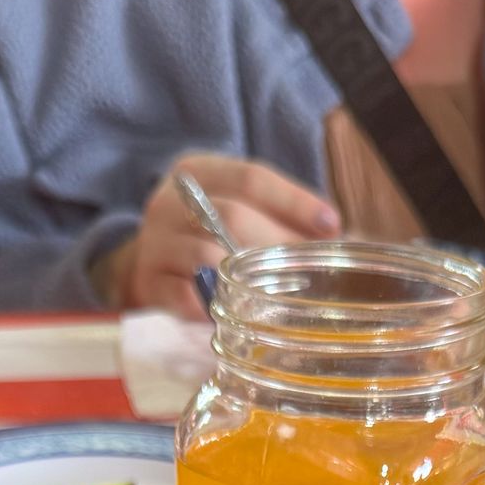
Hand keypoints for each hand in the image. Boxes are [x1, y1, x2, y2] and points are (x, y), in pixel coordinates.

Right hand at [102, 153, 339, 318]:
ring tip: (278, 294)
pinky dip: (216, 308)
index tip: (332, 225)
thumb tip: (335, 233)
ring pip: (208, 258)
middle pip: (231, 216)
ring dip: (248, 279)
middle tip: (308, 268)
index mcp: (197, 170)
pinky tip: (238, 314)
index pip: (251, 178)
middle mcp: (170, 202)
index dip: (294, 201)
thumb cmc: (208, 232)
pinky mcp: (149, 284)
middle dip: (277, 243)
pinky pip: (185, 299)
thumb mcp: (236, 205)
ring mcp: (155, 244)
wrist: (149, 260)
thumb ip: (278, 213)